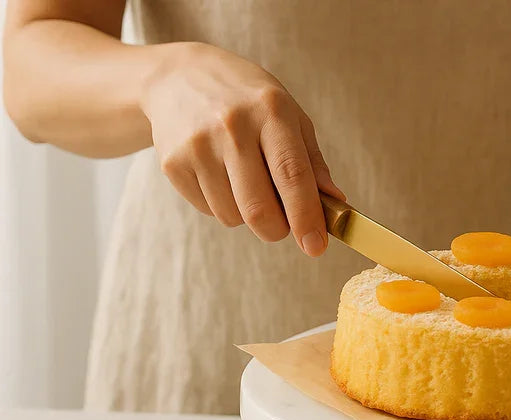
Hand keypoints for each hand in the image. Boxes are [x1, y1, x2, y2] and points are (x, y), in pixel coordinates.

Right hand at [140, 43, 343, 255]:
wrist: (179, 77)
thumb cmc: (247, 101)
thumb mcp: (289, 116)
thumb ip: (313, 163)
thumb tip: (335, 204)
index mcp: (271, 112)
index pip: (292, 175)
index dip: (306, 217)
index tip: (316, 246)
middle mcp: (232, 127)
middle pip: (259, 208)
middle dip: (278, 229)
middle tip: (283, 224)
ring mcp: (198, 146)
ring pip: (233, 216)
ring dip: (248, 215)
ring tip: (246, 182)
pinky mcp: (172, 163)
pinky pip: (209, 210)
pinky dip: (222, 205)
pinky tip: (220, 175)